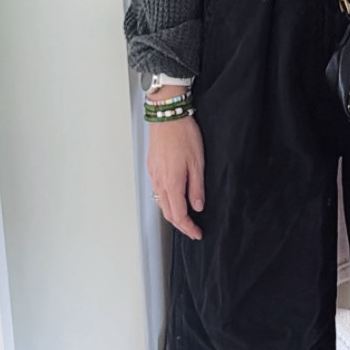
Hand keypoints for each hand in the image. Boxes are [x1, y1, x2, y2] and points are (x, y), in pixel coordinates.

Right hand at [147, 114, 204, 240]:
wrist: (167, 116)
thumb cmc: (183, 135)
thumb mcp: (197, 163)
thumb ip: (197, 188)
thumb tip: (198, 206)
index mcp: (172, 183)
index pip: (179, 215)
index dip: (188, 228)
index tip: (197, 233)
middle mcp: (159, 182)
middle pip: (168, 213)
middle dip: (180, 225)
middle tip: (192, 230)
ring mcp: (153, 175)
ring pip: (161, 203)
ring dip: (173, 214)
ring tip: (185, 218)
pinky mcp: (152, 168)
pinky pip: (157, 191)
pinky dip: (166, 201)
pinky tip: (174, 199)